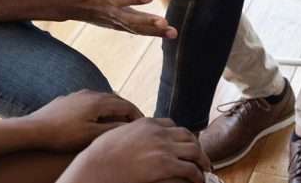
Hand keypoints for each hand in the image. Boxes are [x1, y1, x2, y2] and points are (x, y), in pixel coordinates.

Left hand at [22, 90, 143, 152]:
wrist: (33, 129)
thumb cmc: (62, 134)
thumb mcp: (90, 136)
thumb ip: (112, 130)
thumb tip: (129, 126)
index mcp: (99, 101)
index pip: (126, 105)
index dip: (137, 115)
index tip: (144, 125)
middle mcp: (90, 93)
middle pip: (117, 100)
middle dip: (128, 111)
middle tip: (135, 123)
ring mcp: (78, 95)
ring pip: (103, 99)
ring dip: (114, 109)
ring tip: (118, 121)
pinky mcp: (68, 100)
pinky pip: (91, 101)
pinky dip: (100, 109)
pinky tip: (96, 118)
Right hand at [66, 0, 177, 37]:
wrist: (66, 1)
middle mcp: (112, 11)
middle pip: (132, 20)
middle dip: (149, 22)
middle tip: (165, 23)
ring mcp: (114, 20)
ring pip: (136, 28)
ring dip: (155, 32)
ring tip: (173, 33)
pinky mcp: (116, 25)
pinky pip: (135, 30)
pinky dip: (150, 33)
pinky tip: (165, 34)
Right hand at [74, 118, 209, 182]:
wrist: (96, 168)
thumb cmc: (99, 155)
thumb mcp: (115, 134)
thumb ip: (128, 132)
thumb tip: (128, 135)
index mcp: (146, 124)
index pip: (171, 124)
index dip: (180, 135)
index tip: (183, 143)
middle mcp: (158, 133)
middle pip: (187, 136)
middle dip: (196, 146)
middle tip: (200, 156)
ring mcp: (163, 148)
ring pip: (194, 151)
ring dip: (202, 161)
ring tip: (204, 169)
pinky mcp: (165, 165)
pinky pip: (190, 169)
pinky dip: (197, 175)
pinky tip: (198, 180)